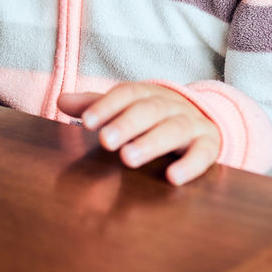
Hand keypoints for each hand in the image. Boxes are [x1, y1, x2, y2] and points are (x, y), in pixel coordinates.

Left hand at [58, 82, 220, 184]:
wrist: (204, 117)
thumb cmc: (154, 116)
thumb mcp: (127, 108)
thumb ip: (96, 105)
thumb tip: (61, 101)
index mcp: (147, 94)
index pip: (127, 94)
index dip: (107, 106)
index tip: (86, 122)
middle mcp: (170, 105)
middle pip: (149, 110)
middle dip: (126, 124)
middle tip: (105, 141)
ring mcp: (192, 124)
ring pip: (173, 129)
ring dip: (151, 142)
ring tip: (128, 158)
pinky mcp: (209, 145)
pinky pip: (203, 153)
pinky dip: (190, 165)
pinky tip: (172, 178)